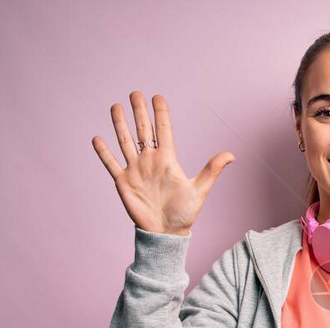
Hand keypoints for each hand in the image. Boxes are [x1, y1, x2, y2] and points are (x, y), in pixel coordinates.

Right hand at [92, 91, 234, 235]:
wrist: (166, 232)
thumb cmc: (184, 213)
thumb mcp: (200, 189)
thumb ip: (212, 170)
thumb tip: (232, 155)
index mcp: (168, 160)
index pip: (164, 131)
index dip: (160, 114)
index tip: (157, 97)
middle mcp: (150, 161)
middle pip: (143, 131)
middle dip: (139, 112)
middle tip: (135, 93)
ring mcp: (135, 170)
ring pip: (125, 141)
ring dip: (120, 124)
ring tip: (116, 106)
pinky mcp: (123, 182)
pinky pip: (111, 163)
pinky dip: (104, 152)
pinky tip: (98, 138)